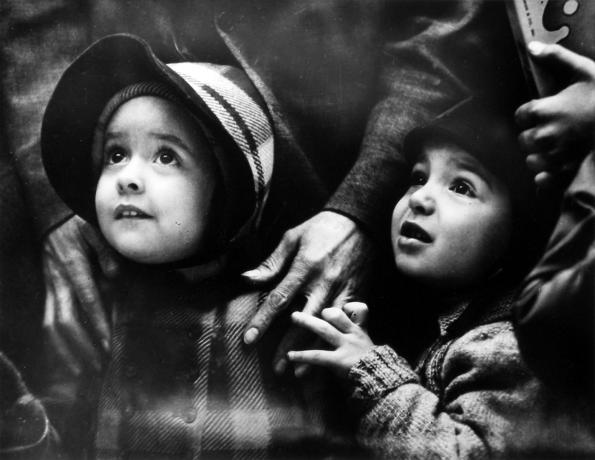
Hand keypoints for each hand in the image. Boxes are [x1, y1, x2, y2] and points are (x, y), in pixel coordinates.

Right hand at [42, 216, 117, 375]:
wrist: (52, 216)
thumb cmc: (79, 223)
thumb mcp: (95, 230)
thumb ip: (107, 252)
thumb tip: (115, 276)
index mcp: (73, 265)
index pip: (87, 300)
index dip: (97, 324)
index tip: (109, 343)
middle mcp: (58, 280)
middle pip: (65, 320)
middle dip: (81, 346)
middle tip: (99, 365)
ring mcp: (50, 286)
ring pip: (52, 325)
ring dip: (66, 349)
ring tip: (83, 370)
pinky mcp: (48, 291)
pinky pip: (49, 320)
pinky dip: (57, 341)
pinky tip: (68, 358)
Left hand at [241, 211, 373, 367]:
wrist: (359, 220)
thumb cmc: (320, 228)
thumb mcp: (293, 238)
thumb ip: (272, 262)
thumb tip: (248, 279)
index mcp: (303, 268)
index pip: (278, 299)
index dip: (262, 321)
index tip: (249, 340)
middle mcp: (323, 282)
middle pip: (303, 320)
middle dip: (289, 346)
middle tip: (276, 368)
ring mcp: (343, 289)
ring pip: (326, 326)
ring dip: (314, 349)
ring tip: (302, 372)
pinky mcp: (357, 292)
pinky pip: (348, 320)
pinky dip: (339, 338)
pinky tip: (332, 354)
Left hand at [287, 304, 374, 377]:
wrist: (381, 382)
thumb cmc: (374, 367)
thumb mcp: (367, 347)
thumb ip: (356, 336)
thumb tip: (345, 325)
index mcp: (360, 331)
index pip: (358, 309)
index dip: (346, 306)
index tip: (334, 305)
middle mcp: (353, 335)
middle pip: (337, 315)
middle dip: (320, 309)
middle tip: (307, 305)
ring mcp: (346, 347)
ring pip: (325, 330)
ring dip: (308, 322)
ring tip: (294, 317)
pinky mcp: (339, 361)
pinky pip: (318, 356)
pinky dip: (302, 355)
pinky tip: (290, 355)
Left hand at [516, 42, 594, 186]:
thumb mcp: (584, 72)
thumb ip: (556, 58)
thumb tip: (532, 46)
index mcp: (542, 111)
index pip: (521, 116)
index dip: (532, 114)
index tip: (547, 112)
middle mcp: (543, 135)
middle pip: (524, 140)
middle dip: (535, 135)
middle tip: (556, 129)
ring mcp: (553, 156)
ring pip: (532, 160)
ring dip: (542, 154)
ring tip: (560, 146)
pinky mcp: (564, 172)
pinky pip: (542, 179)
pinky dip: (547, 176)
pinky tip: (560, 166)